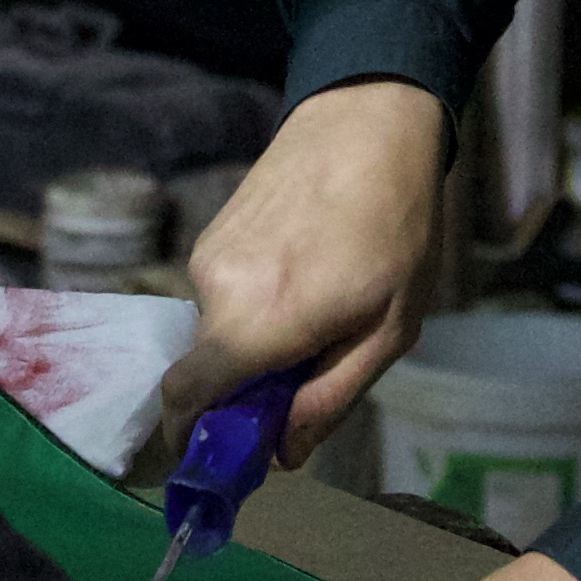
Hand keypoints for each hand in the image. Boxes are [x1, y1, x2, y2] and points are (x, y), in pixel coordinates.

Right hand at [154, 82, 452, 468]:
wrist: (367, 122)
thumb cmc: (395, 230)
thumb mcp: (388, 330)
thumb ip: (329, 398)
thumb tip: (283, 456)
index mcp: (257, 323)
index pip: (185, 399)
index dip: (192, 438)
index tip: (222, 457)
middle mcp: (214, 292)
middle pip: (207, 371)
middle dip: (244, 392)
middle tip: (304, 381)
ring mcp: (206, 258)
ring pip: (216, 333)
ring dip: (253, 345)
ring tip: (319, 313)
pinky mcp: (210, 235)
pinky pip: (221, 296)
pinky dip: (251, 309)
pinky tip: (303, 278)